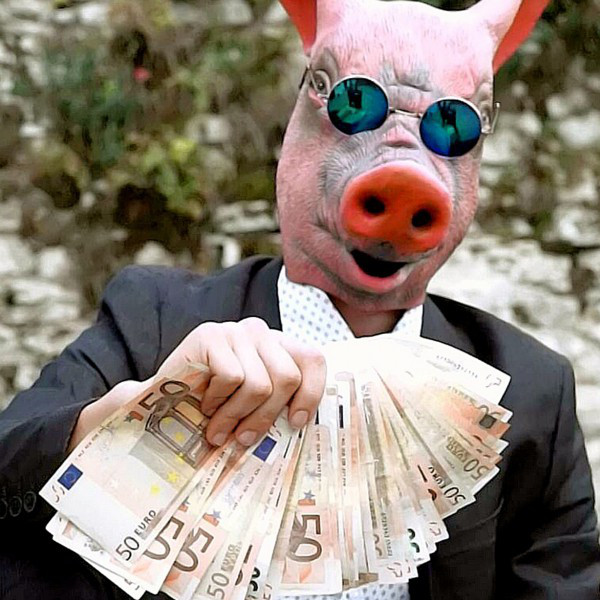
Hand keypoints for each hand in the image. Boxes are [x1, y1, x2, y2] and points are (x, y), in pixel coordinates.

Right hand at [68, 318, 325, 450]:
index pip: (313, 359)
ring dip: (236, 416)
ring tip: (218, 429)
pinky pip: (232, 377)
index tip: (296, 423)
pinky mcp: (210, 334)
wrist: (158, 406)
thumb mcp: (253, 407)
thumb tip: (306, 423)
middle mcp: (260, 331)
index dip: (311, 393)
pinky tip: (204, 405)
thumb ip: (278, 403)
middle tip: (242, 440)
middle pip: (287, 378)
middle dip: (265, 418)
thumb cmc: (213, 412)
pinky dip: (218, 401)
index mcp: (277, 347)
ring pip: (260, 384)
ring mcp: (235, 331)